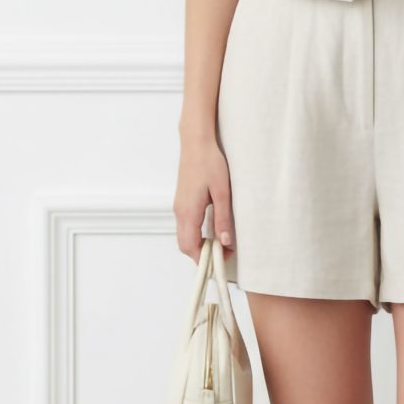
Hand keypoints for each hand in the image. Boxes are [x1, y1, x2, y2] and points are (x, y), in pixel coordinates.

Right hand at [173, 136, 235, 266]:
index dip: (204, 260)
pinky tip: (212, 227)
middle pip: (185, 245)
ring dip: (199, 244)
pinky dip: (197, 233)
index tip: (221, 261)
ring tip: (221, 242)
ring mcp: (179, 206)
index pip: (190, 248)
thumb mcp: (222, 191)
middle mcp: (180, 212)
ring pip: (185, 235)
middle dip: (202, 255)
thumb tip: (225, 242)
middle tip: (224, 253)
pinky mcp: (182, 200)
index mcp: (188, 212)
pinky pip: (186, 225)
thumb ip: (222, 218)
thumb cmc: (210, 163)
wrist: (196, 142)